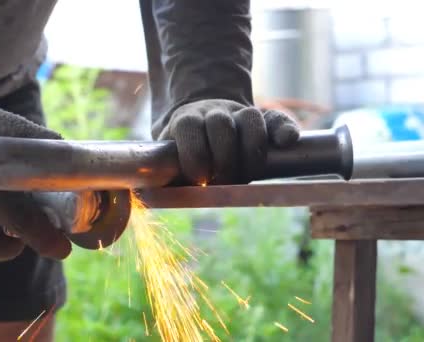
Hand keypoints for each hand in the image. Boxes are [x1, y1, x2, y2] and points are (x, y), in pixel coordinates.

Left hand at [159, 99, 299, 184]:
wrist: (201, 121)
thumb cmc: (183, 152)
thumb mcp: (168, 158)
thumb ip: (165, 171)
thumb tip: (148, 192)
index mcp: (186, 120)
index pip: (188, 126)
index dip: (194, 153)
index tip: (198, 178)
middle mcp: (213, 112)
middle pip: (220, 125)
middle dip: (223, 159)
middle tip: (222, 181)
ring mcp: (238, 113)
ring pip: (249, 119)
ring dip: (250, 151)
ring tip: (246, 175)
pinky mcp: (262, 119)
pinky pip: (276, 119)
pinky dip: (284, 129)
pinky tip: (287, 142)